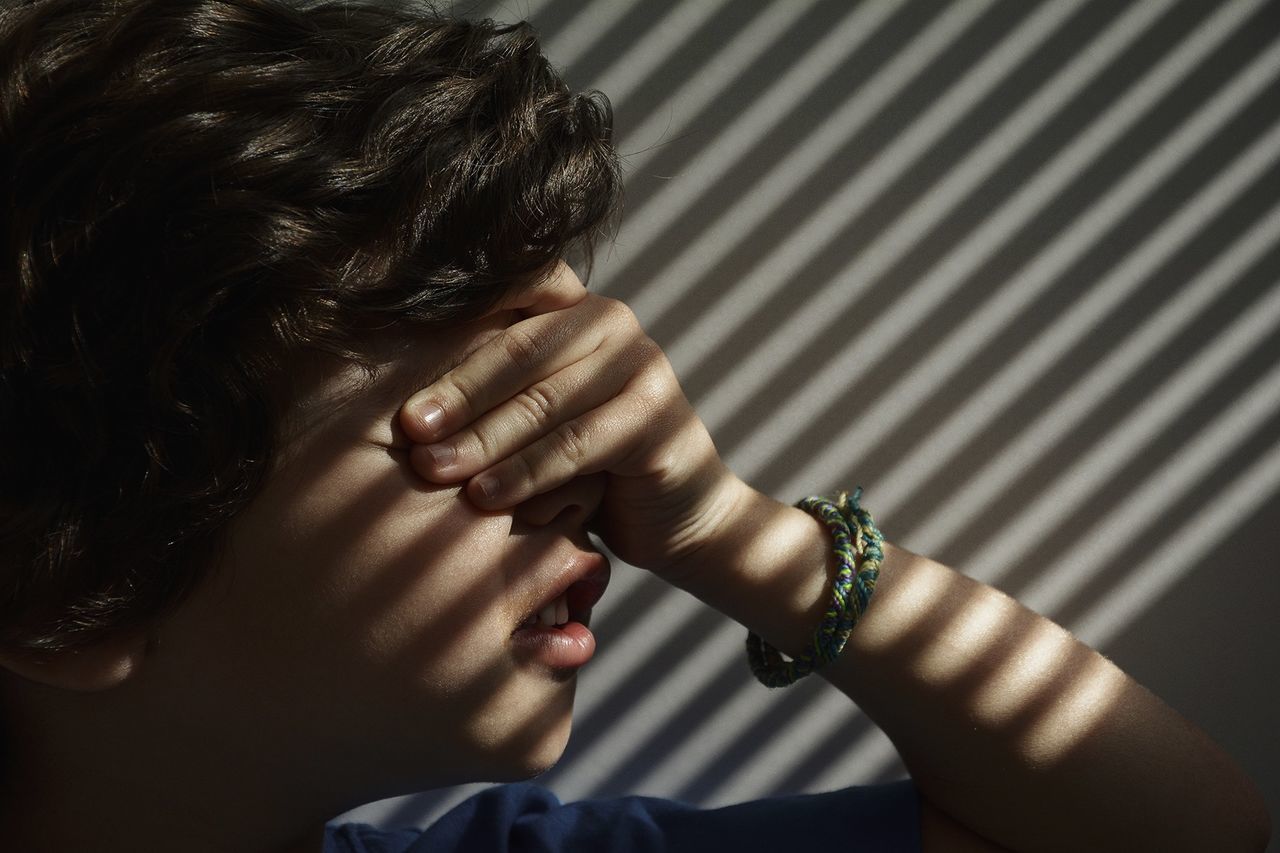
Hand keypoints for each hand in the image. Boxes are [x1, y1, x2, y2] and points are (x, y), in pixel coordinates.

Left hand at [398, 262, 748, 579]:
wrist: (681, 513)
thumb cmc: (592, 467)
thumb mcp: (542, 418)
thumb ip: (498, 392)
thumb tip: (400, 406)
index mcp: (577, 308)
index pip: (504, 309)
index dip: (450, 340)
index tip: (395, 380)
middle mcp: (614, 323)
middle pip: (519, 353)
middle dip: (457, 395)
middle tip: (407, 431)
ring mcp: (642, 366)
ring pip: (544, 402)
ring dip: (482, 438)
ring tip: (432, 469)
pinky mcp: (658, 417)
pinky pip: (576, 445)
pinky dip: (526, 472)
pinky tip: (485, 496)